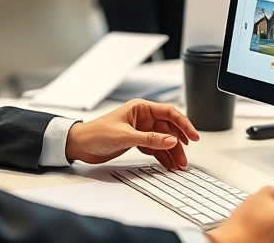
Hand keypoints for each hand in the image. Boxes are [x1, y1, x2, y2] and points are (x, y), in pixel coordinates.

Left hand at [64, 99, 199, 169]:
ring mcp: (141, 130)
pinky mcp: (137, 142)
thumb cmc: (96, 133)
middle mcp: (143, 118)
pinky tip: (169, 164)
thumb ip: (150, 139)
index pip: (169, 113)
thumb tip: (171, 140)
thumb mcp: (125, 136)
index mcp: (141, 108)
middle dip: (179, 143)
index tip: (193, 136)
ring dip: (172, 152)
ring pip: (163, 140)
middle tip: (185, 157)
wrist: (79, 145)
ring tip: (179, 165)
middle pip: (169, 129)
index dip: (184, 124)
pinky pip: (155, 149)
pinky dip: (163, 157)